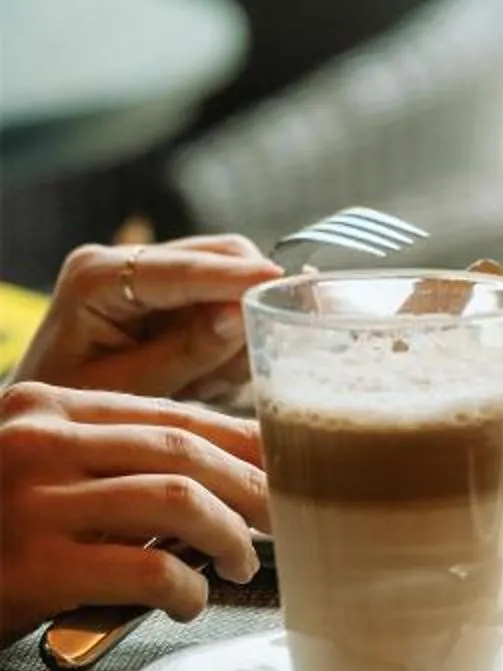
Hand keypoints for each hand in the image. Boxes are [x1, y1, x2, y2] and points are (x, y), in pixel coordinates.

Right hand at [0, 383, 268, 641]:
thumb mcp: (37, 473)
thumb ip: (110, 460)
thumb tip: (228, 472)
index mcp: (43, 407)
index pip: (171, 413)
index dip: (244, 442)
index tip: (288, 465)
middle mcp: (37, 441)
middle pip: (186, 452)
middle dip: (254, 489)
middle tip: (284, 521)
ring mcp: (32, 500)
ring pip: (179, 501)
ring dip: (230, 538)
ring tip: (243, 566)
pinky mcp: (33, 564)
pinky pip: (148, 568)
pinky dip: (187, 588)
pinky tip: (189, 602)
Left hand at [10, 237, 278, 400]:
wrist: (54, 416)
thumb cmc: (74, 407)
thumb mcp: (125, 388)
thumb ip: (183, 353)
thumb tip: (240, 318)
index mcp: (96, 279)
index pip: (182, 269)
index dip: (234, 277)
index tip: (280, 283)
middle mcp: (123, 260)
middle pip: (220, 254)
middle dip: (248, 301)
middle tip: (244, 363)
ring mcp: (147, 269)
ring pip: (234, 274)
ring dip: (241, 325)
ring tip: (209, 381)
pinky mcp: (170, 287)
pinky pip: (228, 297)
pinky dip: (231, 335)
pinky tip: (205, 373)